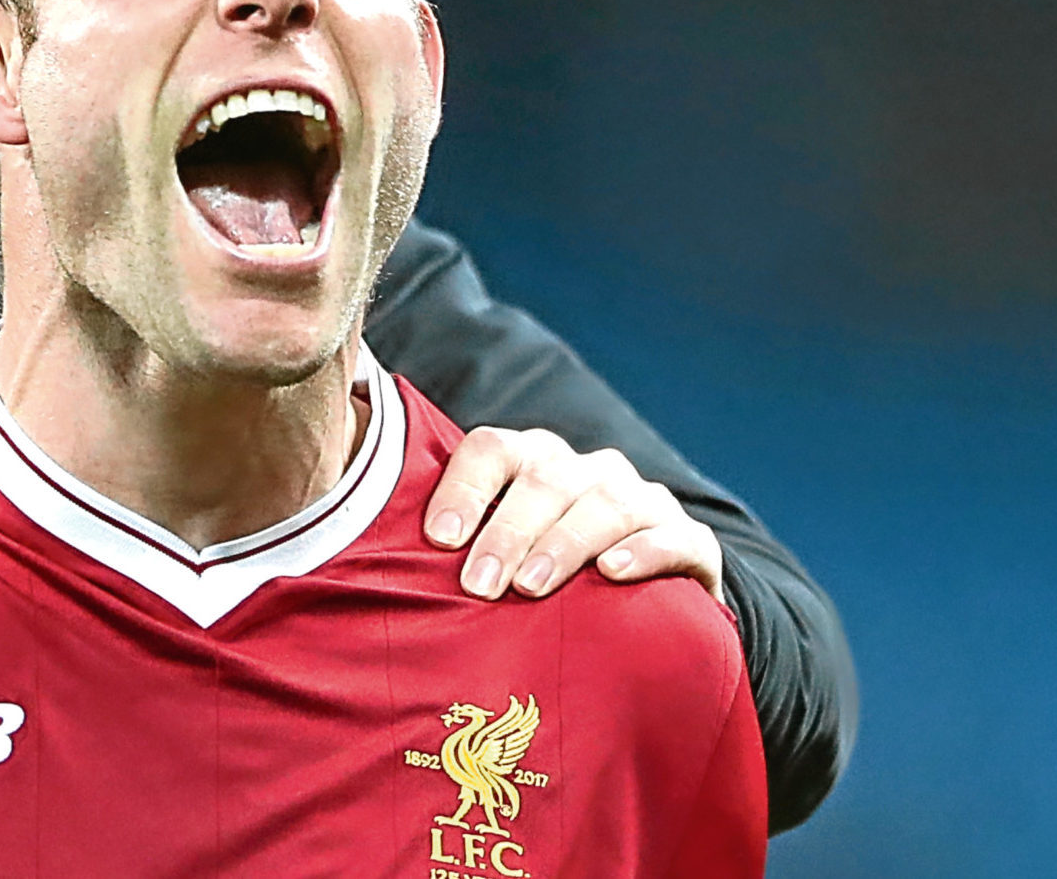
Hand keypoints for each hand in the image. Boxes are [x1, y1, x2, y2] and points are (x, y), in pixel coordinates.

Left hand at [421, 428, 724, 604]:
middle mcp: (588, 471)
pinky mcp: (691, 543)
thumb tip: (365, 550)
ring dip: (564, 543)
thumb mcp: (500, 555)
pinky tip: (613, 574)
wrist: (648, 609)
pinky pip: (673, 538)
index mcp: (535, 462)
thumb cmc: (545, 578)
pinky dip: (644, 553)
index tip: (439, 539)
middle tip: (479, 584)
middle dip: (507, 531)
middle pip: (545, 480)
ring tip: (532, 585)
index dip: (464, 487)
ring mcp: (643, 502)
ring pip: (605, 504)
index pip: (494, 448)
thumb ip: (450, 543)